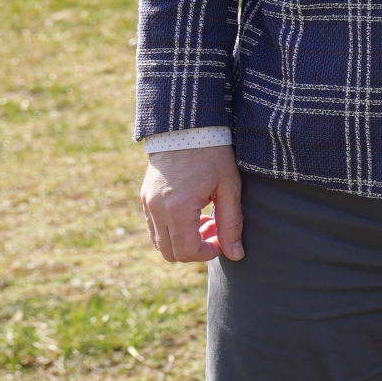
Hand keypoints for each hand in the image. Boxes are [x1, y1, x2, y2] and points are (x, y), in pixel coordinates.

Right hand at [141, 146, 243, 262]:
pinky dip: (172, 230)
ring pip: (159, 242)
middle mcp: (156, 209)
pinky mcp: (145, 197)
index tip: (224, 240)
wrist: (187, 125)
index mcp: (177, 209)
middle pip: (170, 253)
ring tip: (206, 219)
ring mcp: (147, 203)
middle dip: (195, 249)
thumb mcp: (228, 188)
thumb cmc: (213, 154)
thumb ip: (231, 224)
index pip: (187, 252)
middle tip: (216, 229)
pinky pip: (154, 227)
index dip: (208, 253)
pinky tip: (192, 212)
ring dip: (183, 240)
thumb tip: (236, 255)